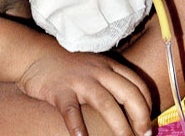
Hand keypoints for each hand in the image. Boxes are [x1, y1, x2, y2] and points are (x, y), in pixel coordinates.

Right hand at [17, 45, 151, 135]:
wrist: (36, 56)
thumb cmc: (68, 67)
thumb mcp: (94, 67)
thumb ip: (111, 81)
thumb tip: (132, 107)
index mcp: (108, 65)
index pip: (136, 84)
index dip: (147, 105)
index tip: (148, 125)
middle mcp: (97, 71)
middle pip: (127, 93)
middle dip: (140, 117)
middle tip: (144, 135)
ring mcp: (79, 80)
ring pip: (105, 103)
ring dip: (119, 126)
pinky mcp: (60, 91)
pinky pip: (71, 112)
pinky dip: (78, 128)